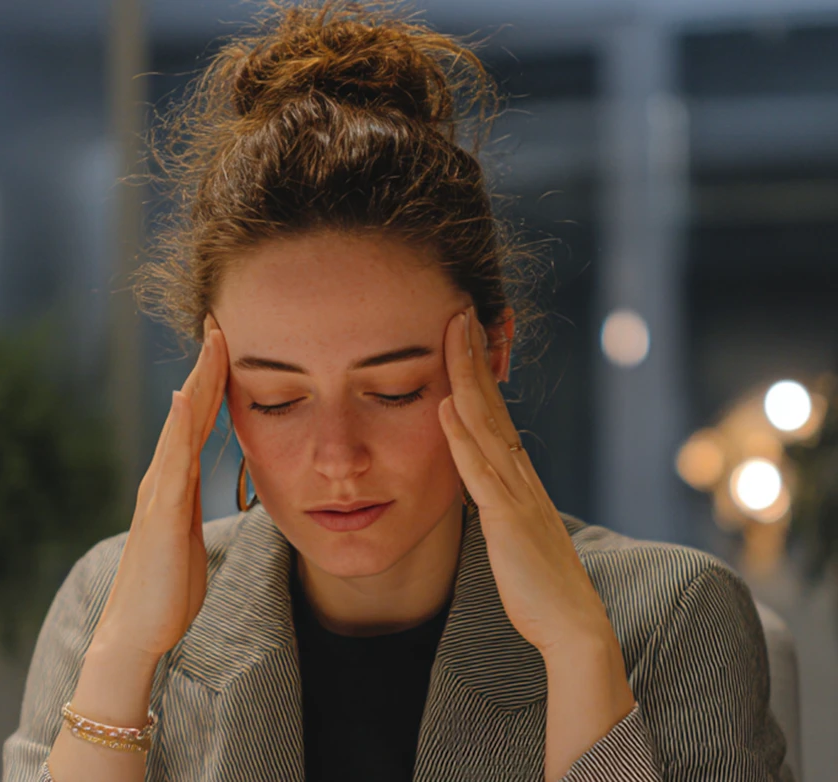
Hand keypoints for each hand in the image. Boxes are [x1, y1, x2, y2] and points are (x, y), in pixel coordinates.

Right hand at [93, 313, 227, 661]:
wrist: (138, 631)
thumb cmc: (168, 587)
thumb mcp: (187, 533)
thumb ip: (189, 500)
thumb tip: (197, 476)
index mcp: (175, 482)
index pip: (197, 419)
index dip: (213, 379)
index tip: (229, 340)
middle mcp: (164, 477)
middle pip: (188, 409)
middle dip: (207, 364)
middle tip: (220, 318)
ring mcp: (159, 492)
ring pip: (180, 424)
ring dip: (197, 381)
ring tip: (212, 341)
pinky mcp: (162, 514)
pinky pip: (171, 462)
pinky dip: (176, 428)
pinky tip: (183, 399)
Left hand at [437, 306, 610, 655]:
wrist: (573, 625)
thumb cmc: (540, 584)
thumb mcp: (517, 531)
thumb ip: (501, 501)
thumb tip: (482, 480)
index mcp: (520, 477)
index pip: (496, 412)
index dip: (479, 372)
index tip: (464, 335)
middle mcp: (521, 475)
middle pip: (492, 404)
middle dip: (474, 356)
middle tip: (459, 311)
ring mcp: (516, 494)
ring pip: (486, 425)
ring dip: (466, 378)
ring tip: (452, 335)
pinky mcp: (507, 520)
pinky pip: (480, 472)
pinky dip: (461, 438)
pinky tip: (445, 407)